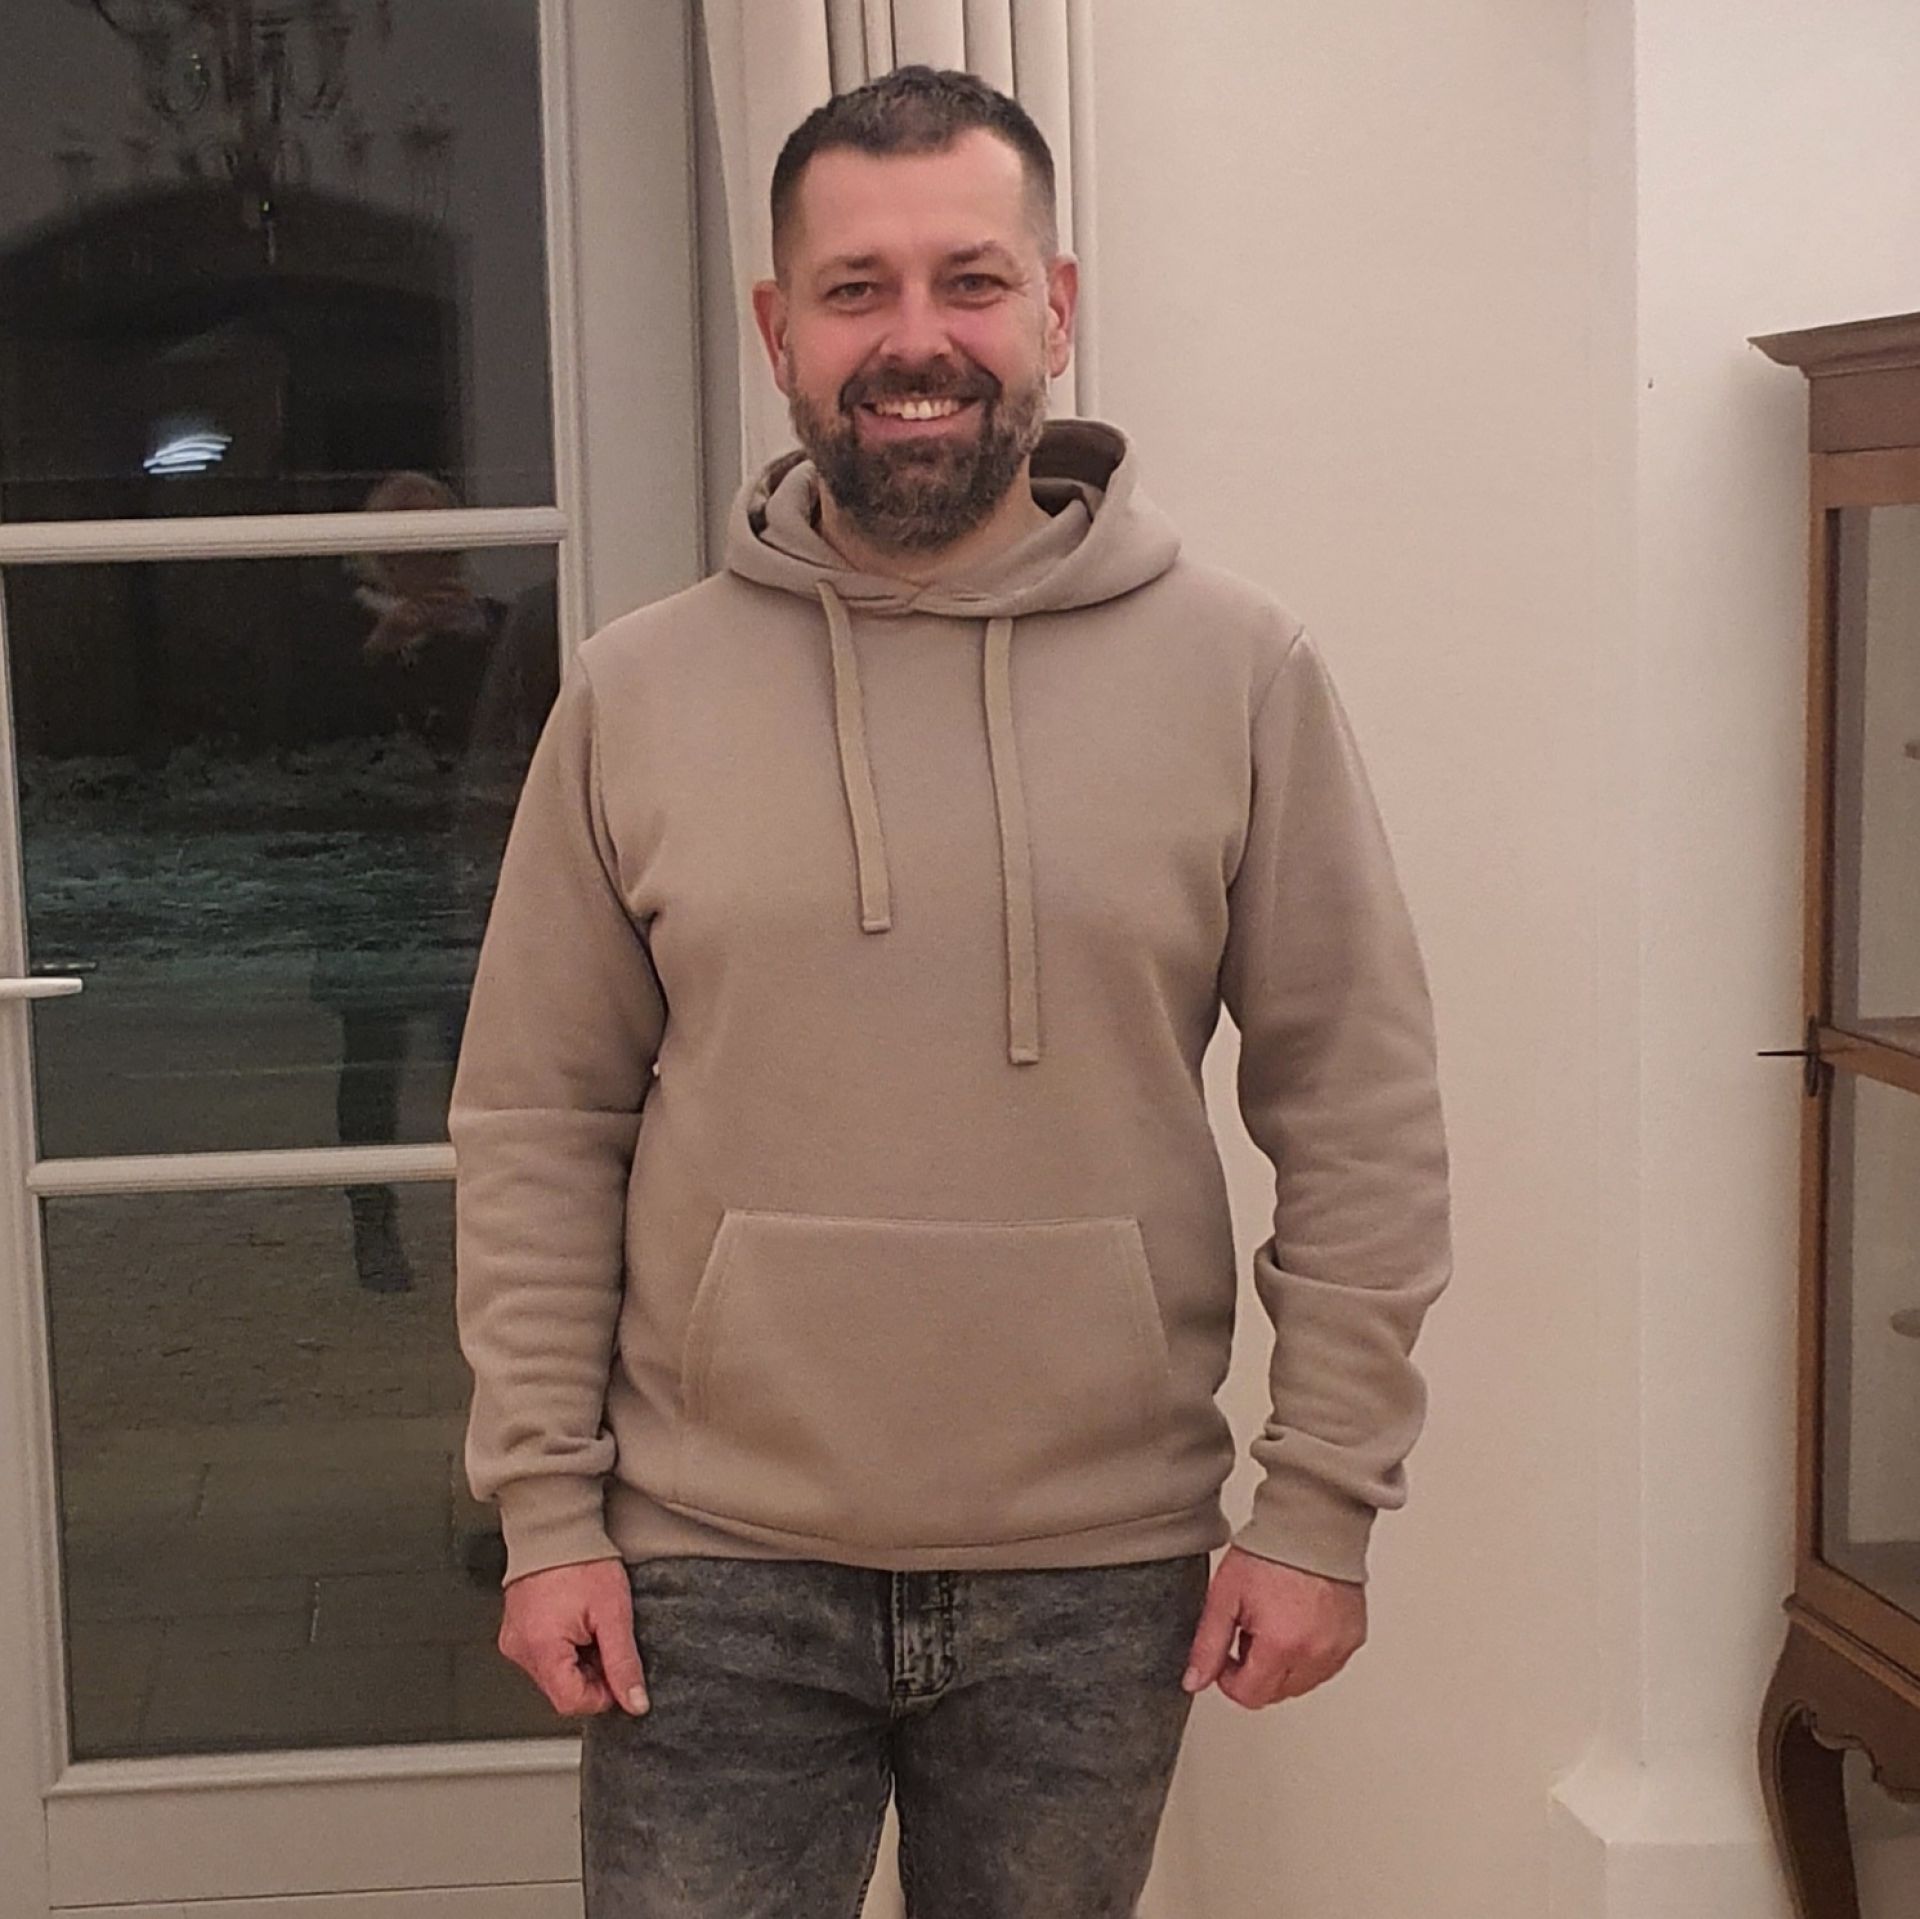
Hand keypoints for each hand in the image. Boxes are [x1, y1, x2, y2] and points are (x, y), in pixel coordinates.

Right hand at [497, 1557, 650, 1718]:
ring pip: (554, 1675)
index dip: (602, 1694)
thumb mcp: (614, 1613)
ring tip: (590, 1626)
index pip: (572, 1703)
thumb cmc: (582, 1561)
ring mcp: (514, 1640)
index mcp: (541, 1648)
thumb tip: (635, 1703)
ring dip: (578, 1662)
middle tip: (606, 1639)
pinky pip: (543, 1657)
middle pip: (562, 1690)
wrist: (557, 1527)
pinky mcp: (515, 1632)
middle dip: (591, 1675)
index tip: (617, 1672)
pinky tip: (575, 1623)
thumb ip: (623, 1663)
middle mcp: (520, 1649)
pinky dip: (564, 1649)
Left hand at [1181, 1545, 1365, 1708]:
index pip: (1250, 1695)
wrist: (1311, 1523)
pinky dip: (1310, 1653)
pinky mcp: (1353, 1638)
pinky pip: (1326, 1665)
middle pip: (1276, 1692)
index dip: (1229, 1677)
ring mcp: (1338, 1647)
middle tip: (1250, 1628)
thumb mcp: (1224, 1596)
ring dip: (1284, 1664)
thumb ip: (1207, 1644)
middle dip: (1256, 1668)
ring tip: (1276, 1621)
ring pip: (1302, 1683)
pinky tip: (1299, 1621)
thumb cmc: (1269, 1552)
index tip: (1226, 1652)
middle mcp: (1316, 1653)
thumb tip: (1194, 1681)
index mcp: (1281, 1644)